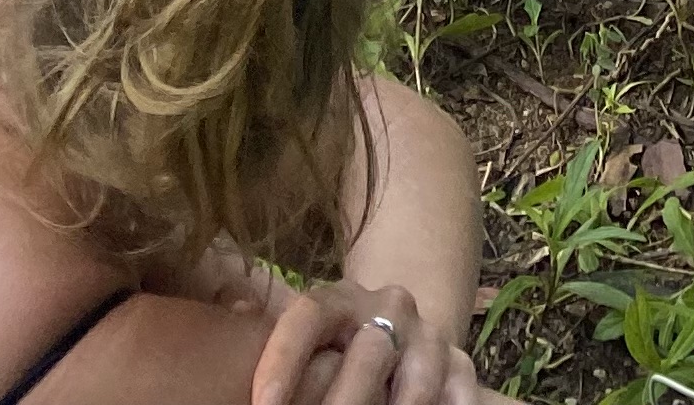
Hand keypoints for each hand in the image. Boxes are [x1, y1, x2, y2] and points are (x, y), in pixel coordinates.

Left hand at [247, 274, 487, 404]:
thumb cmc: (335, 347)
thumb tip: (231, 307)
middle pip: (367, 354)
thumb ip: (280, 345)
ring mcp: (428, 338)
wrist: (401, 330)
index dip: (283, 361)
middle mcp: (387, 309)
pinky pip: (461, 392)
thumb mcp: (309, 338)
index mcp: (338, 301)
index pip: (308, 316)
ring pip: (416, 379)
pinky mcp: (462, 366)